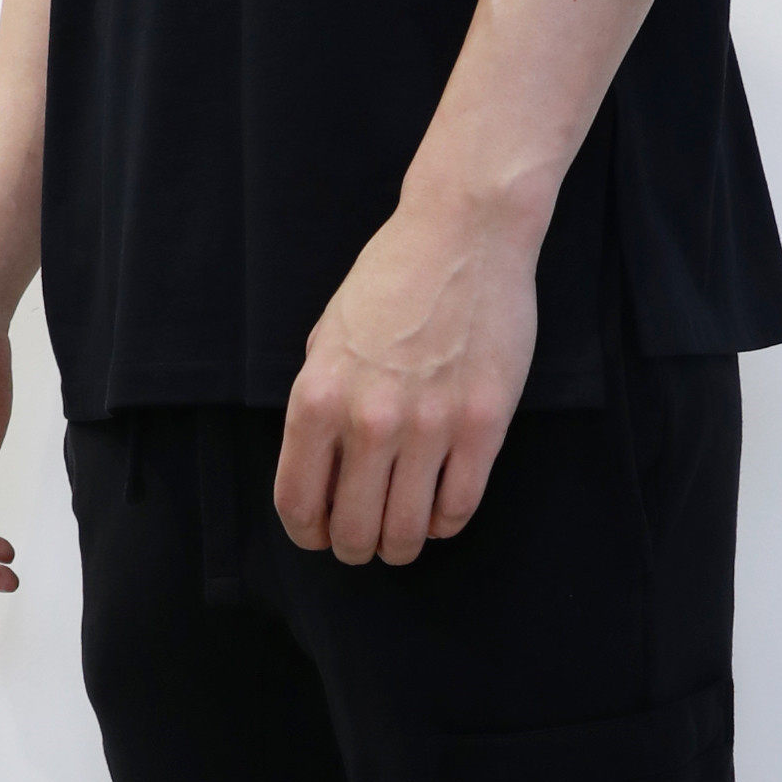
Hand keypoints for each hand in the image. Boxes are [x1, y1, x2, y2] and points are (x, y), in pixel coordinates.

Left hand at [274, 191, 540, 564]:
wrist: (464, 233)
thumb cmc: (391, 278)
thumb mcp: (327, 336)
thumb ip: (319, 402)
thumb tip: (321, 467)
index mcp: (317, 397)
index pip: (298, 503)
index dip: (307, 534)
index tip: (319, 536)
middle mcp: (368, 419)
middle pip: (353, 531)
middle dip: (354, 548)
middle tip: (363, 542)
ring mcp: (429, 424)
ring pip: (407, 532)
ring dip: (399, 546)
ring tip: (401, 537)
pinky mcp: (483, 424)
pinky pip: (459, 506)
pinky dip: (444, 522)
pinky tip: (439, 509)